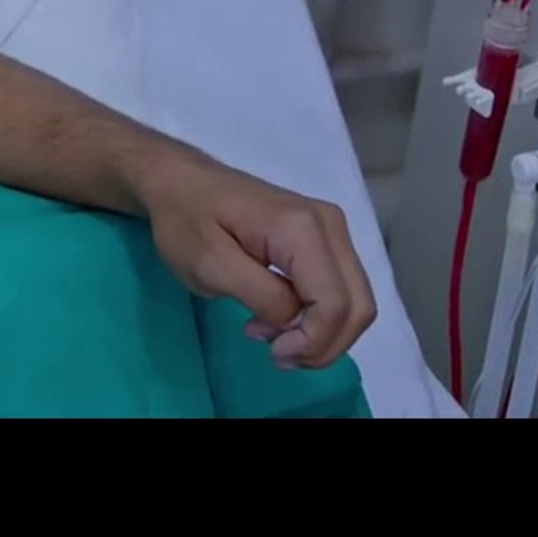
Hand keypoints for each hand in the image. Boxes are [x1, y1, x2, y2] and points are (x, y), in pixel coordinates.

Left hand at [137, 155, 375, 369]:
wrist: (180, 182)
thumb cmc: (185, 221)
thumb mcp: (210, 265)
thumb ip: (261, 296)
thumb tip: (296, 322)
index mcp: (303, 229)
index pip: (336, 304)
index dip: (313, 342)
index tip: (274, 354)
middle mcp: (330, 225)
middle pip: (358, 306)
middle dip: (323, 344)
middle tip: (276, 354)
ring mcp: (332, 229)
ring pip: (355, 301)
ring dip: (321, 333)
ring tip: (270, 334)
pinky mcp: (324, 237)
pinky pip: (340, 288)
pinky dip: (318, 315)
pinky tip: (278, 316)